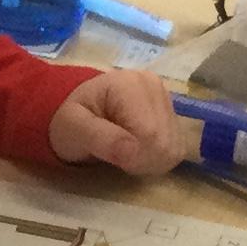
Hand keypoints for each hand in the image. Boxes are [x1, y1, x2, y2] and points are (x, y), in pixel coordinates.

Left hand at [50, 69, 188, 175]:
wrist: (76, 113)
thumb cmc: (69, 122)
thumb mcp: (73, 129)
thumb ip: (101, 139)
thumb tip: (131, 151)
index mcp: (131, 84)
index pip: (151, 135)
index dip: (135, 158)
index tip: (113, 159)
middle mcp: (155, 86)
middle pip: (165, 142)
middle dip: (141, 160)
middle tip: (116, 156)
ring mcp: (166, 99)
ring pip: (174, 148)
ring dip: (149, 161)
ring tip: (124, 152)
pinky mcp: (172, 114)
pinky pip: (176, 149)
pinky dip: (157, 158)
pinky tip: (137, 150)